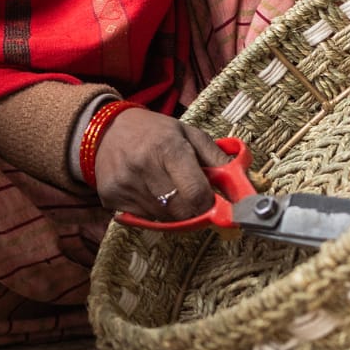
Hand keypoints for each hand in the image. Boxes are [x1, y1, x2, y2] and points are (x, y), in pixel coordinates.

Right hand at [92, 107, 231, 220]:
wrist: (104, 130)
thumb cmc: (154, 132)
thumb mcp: (189, 135)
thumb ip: (218, 161)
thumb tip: (244, 188)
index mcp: (167, 148)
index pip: (197, 194)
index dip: (211, 204)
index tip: (215, 202)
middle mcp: (143, 167)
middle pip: (182, 212)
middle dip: (195, 211)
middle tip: (194, 198)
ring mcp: (125, 185)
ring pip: (164, 219)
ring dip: (175, 212)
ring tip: (168, 189)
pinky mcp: (111, 199)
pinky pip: (144, 220)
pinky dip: (153, 213)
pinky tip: (149, 192)